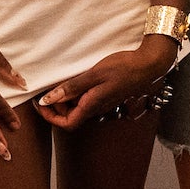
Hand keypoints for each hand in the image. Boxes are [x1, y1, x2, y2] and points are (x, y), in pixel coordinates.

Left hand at [36, 38, 177, 129]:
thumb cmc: (124, 68)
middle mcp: (96, 108)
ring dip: (65, 98)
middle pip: (69, 116)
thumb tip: (48, 99)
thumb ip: (71, 87)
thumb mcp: (94, 74)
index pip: (66, 124)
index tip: (40, 103)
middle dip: (54, 106)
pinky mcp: (106, 95)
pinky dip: (75, 92)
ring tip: (59, 80)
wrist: (149, 65)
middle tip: (47, 87)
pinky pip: (85, 99)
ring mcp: (102, 102)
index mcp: (92, 106)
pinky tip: (75, 78)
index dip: (49, 117)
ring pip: (77, 107)